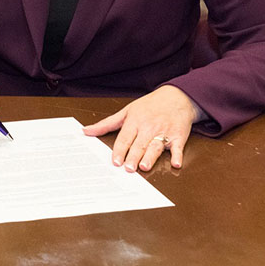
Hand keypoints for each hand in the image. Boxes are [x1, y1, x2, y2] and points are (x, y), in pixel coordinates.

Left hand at [83, 85, 200, 170]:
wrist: (176, 97)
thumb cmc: (149, 105)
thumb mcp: (127, 111)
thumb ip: (107, 123)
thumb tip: (86, 131)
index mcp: (135, 121)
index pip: (125, 138)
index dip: (120, 150)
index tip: (115, 161)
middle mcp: (149, 127)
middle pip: (139, 144)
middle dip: (133, 156)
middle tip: (128, 168)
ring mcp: (164, 132)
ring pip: (155, 146)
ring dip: (151, 157)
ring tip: (144, 166)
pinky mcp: (178, 136)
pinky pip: (178, 147)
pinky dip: (177, 155)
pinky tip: (175, 163)